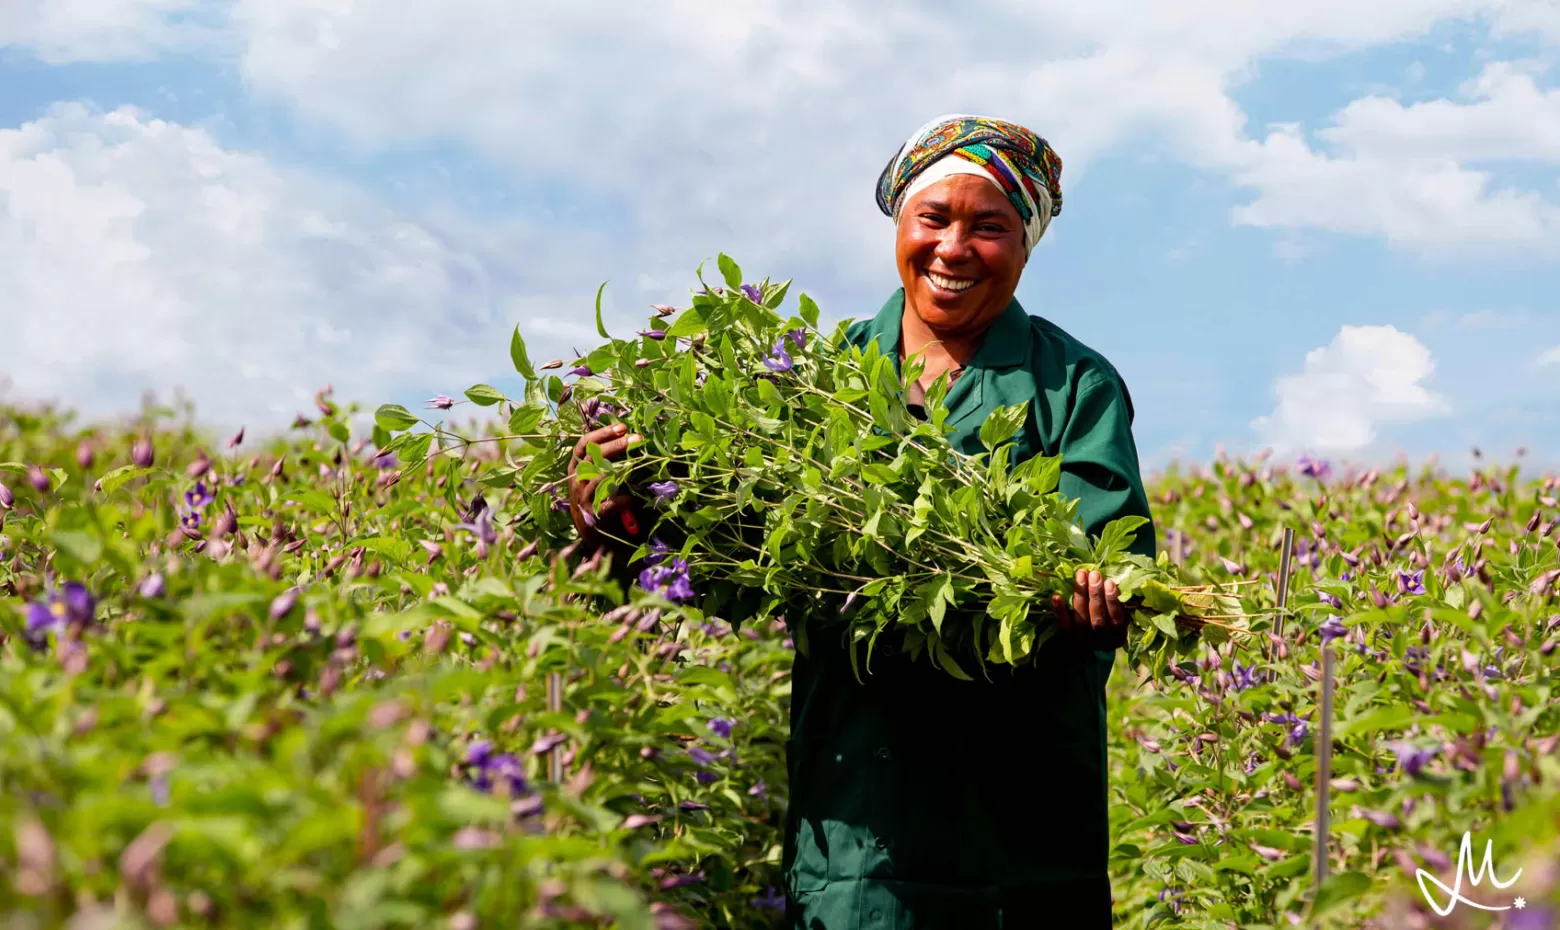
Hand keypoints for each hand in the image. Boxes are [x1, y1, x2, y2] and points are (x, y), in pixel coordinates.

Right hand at [567, 423, 647, 554]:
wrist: (600, 543)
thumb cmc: (604, 505)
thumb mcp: (602, 480)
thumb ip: (609, 462)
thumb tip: (629, 437)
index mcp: (577, 470)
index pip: (583, 445)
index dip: (602, 434)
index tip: (622, 426)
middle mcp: (576, 483)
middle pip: (592, 457)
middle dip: (615, 445)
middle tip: (637, 439)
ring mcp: (583, 501)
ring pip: (598, 479)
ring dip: (620, 469)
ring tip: (639, 461)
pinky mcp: (593, 519)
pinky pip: (608, 505)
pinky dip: (622, 501)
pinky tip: (633, 499)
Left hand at [1051, 568, 1128, 650]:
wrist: (1087, 651)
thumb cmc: (1106, 625)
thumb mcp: (1116, 620)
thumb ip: (1118, 606)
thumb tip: (1111, 582)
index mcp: (1117, 636)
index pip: (1116, 619)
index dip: (1112, 601)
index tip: (1109, 582)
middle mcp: (1101, 640)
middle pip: (1098, 618)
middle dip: (1096, 595)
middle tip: (1094, 575)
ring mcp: (1083, 640)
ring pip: (1082, 619)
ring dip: (1081, 596)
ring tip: (1081, 576)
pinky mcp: (1068, 638)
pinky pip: (1063, 625)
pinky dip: (1059, 611)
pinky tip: (1056, 596)